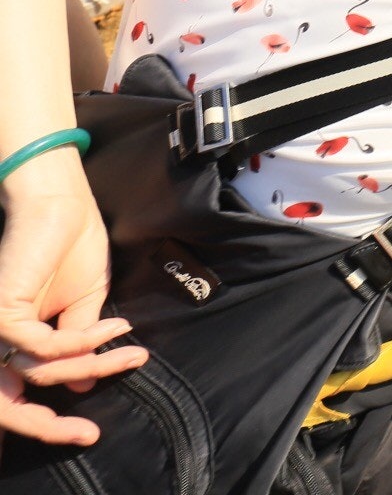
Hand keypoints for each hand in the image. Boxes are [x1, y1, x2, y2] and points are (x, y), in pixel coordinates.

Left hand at [0, 158, 145, 445]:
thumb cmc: (72, 244)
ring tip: (133, 351)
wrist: (62, 204)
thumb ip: (79, 341)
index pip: (18, 392)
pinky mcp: (4, 311)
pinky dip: (85, 342)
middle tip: (86, 433)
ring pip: (41, 371)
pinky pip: (46, 347)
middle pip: (11, 398)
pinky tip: (116, 326)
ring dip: (91, 366)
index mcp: (15, 337)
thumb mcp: (84, 304)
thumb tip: (80, 387)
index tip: (88, 431)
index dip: (46, 420)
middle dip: (45, 425)